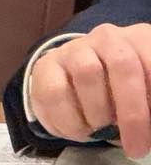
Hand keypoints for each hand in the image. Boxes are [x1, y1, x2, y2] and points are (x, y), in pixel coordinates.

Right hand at [29, 24, 150, 156]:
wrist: (78, 83)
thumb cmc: (123, 93)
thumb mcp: (145, 96)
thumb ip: (149, 106)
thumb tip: (147, 130)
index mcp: (139, 41)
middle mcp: (107, 38)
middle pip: (122, 63)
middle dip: (132, 112)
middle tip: (136, 148)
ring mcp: (73, 48)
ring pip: (86, 73)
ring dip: (97, 114)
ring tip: (100, 129)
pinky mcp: (45, 65)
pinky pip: (54, 92)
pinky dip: (69, 121)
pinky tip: (79, 130)